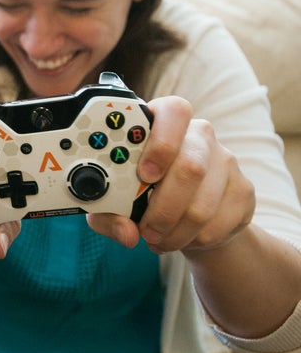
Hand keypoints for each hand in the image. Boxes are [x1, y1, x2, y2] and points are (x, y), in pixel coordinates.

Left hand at [87, 96, 254, 254]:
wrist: (187, 219)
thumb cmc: (139, 198)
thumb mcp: (113, 202)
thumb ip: (109, 214)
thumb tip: (125, 233)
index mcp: (162, 123)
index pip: (173, 112)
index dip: (161, 143)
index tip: (144, 175)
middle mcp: (198, 135)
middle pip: (190, 166)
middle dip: (164, 207)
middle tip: (146, 229)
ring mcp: (225, 160)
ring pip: (203, 204)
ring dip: (176, 232)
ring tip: (157, 239)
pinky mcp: (243, 189)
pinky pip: (219, 223)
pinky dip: (194, 240)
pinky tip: (180, 238)